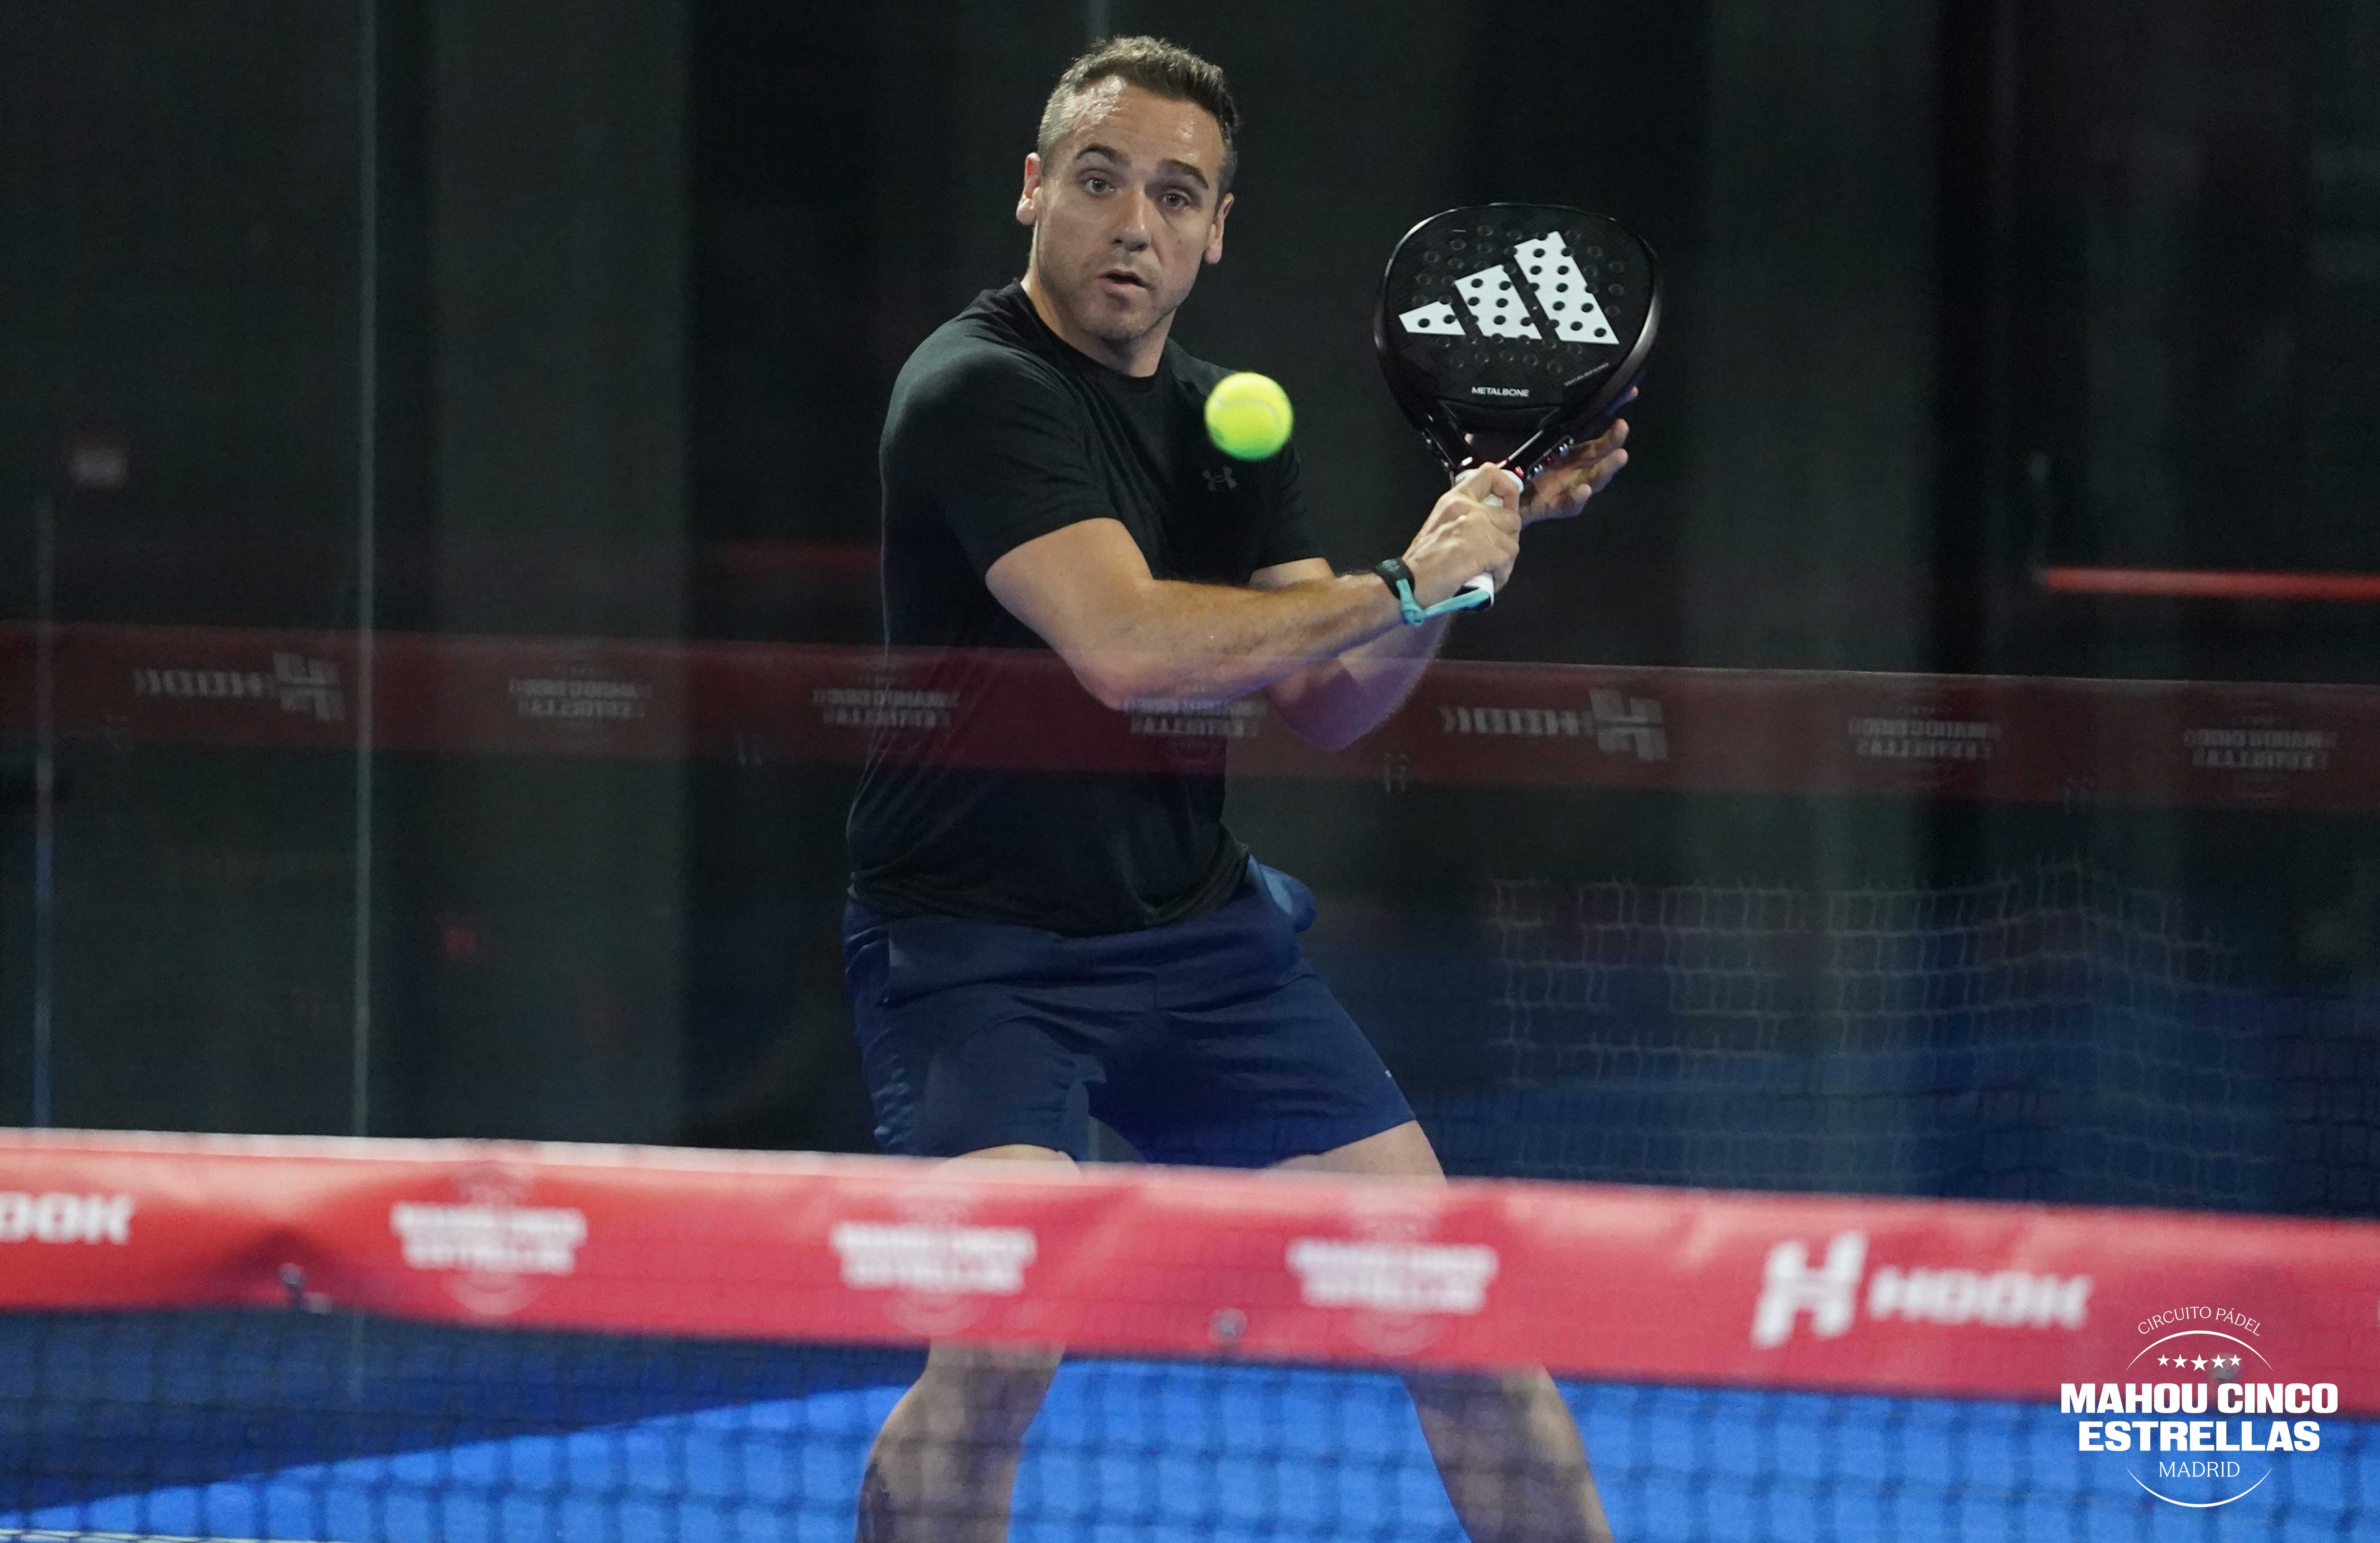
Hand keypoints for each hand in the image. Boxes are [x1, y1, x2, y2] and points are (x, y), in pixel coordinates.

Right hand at [1402, 463, 1521, 604]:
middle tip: (1496, 550)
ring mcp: (1475, 528)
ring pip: (1512, 542)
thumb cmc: (1422, 559)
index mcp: (1455, 499)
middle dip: (1508, 537)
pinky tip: (1488, 578)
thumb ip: (1466, 515)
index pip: (1490, 473)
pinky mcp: (1483, 550)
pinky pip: (1507, 560)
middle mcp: (1467, 508)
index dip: (1508, 488)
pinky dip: (1501, 573)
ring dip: (1505, 559)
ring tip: (1490, 569)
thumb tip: (1493, 521)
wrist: (1408, 581)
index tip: (1507, 506)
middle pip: (1511, 517)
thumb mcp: (1442, 522)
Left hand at [1520, 388, 1635, 523]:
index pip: (1592, 427)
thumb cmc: (1507, 463)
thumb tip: (1539, 388)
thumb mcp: (1518, 434)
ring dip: (1606, 468)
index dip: (1607, 411)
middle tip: (1622, 426)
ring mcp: (1564, 488)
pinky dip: (1577, 498)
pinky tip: (1584, 490)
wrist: (1490, 499)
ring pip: (1592, 479)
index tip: (1630, 392)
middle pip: (1597, 454)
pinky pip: (1568, 504)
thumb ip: (1530, 418)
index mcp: (1565, 446)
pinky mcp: (1551, 507)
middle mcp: (1570, 466)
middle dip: (1612, 441)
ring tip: (1620, 456)